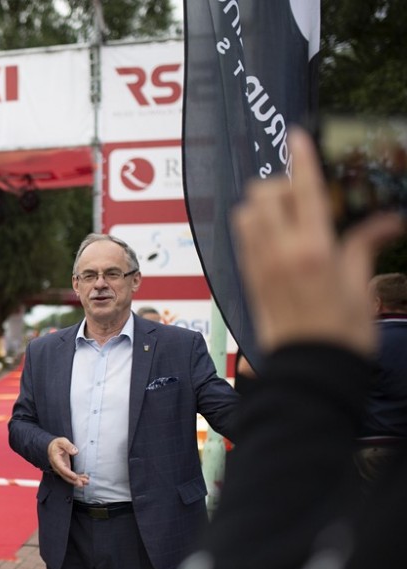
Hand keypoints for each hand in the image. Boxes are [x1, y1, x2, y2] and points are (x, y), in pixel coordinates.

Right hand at [47, 437, 89, 486]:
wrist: (52, 447)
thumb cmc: (57, 444)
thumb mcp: (62, 442)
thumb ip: (68, 446)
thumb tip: (75, 451)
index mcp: (56, 460)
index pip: (62, 468)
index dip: (68, 473)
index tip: (75, 477)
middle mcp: (58, 466)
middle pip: (65, 476)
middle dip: (74, 480)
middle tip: (81, 483)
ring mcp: (61, 469)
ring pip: (69, 477)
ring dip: (77, 481)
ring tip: (86, 482)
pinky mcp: (65, 469)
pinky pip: (71, 476)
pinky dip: (78, 478)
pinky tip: (84, 479)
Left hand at [232, 128, 403, 355]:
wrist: (308, 371)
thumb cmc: (342, 335)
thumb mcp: (361, 287)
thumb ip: (364, 247)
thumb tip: (386, 220)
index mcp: (314, 251)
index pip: (303, 191)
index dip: (302, 159)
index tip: (299, 136)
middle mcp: (280, 253)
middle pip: (264, 194)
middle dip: (280, 184)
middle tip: (302, 195)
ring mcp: (259, 266)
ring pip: (245, 214)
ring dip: (261, 204)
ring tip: (286, 215)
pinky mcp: (249, 280)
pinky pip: (242, 239)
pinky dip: (253, 226)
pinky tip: (274, 235)